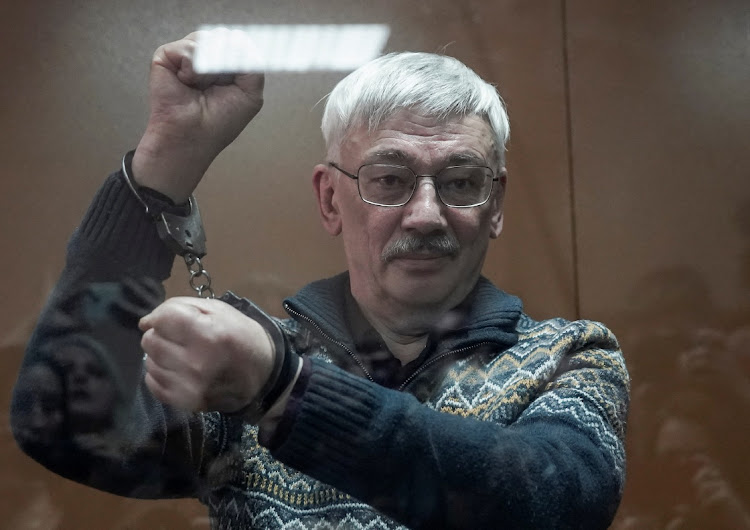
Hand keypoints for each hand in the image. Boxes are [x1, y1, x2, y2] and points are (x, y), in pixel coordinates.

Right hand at [133, 29, 264, 202]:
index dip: (242, 58)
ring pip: (208, 40)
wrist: (193, 136)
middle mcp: (207, 56)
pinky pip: (189, 47)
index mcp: (227, 64)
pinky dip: (193, 68)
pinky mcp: (167, 56)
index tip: (237, 80)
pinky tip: (187, 83)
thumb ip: (252, 64)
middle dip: (227, 64)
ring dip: (211, 68)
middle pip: (226, 37)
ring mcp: (187, 55)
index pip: (240, 42)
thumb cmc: (219, 122)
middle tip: (218, 87)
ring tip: (201, 87)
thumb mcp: (250, 93)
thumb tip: (236, 39)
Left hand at [138, 297, 273, 412]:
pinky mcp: (185, 403)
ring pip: (149, 363)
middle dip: (160, 334)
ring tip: (180, 353)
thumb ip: (182, 307)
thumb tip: (147, 322)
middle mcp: (196, 363)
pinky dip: (159, 374)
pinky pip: (152, 384)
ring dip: (160, 355)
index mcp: (209, 335)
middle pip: (151, 341)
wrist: (264, 376)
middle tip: (178, 336)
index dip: (160, 315)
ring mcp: (189, 387)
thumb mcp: (221, 310)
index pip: (162, 319)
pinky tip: (176, 369)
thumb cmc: (242, 337)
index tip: (168, 319)